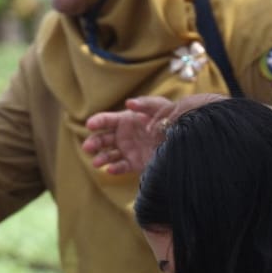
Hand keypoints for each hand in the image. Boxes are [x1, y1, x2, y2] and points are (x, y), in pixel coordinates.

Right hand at [83, 94, 225, 174]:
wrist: (184, 138)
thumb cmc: (171, 118)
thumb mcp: (160, 107)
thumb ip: (145, 104)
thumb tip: (128, 103)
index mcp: (125, 119)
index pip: (106, 120)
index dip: (96, 121)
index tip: (89, 125)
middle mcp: (123, 135)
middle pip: (103, 139)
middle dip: (94, 143)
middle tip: (87, 148)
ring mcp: (128, 150)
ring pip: (109, 155)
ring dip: (101, 158)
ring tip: (97, 162)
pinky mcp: (134, 163)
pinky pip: (121, 167)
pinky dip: (115, 169)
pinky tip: (111, 169)